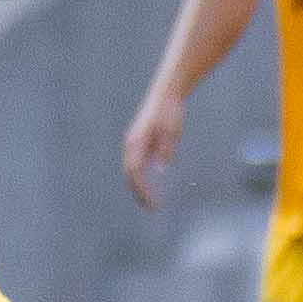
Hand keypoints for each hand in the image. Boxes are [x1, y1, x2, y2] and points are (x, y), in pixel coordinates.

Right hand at [120, 88, 182, 210]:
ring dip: (140, 186)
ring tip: (150, 201)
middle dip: (139, 192)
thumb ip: (165, 150)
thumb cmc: (170, 111)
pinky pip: (139, 164)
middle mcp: (132, 145)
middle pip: (131, 174)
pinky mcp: (141, 142)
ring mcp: (135, 144)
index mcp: (136, 142)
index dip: (142, 189)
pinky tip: (154, 185)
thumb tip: (160, 169)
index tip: (153, 202)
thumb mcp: (171, 131)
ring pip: (133, 171)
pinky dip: (143, 177)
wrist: (167, 93)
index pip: (135, 172)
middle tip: (151, 208)